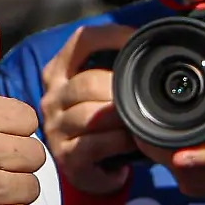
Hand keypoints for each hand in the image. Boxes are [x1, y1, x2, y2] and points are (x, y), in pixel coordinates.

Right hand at [39, 23, 136, 194]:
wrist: (91, 168)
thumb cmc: (102, 122)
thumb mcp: (103, 88)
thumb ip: (117, 65)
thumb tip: (153, 41)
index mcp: (59, 70)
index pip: (82, 40)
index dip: (113, 36)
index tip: (139, 40)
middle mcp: (51, 96)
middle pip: (88, 81)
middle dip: (122, 88)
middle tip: (145, 95)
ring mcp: (55, 127)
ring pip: (91, 114)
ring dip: (122, 116)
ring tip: (140, 118)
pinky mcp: (65, 156)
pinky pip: (95, 144)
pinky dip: (119, 141)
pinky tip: (131, 140)